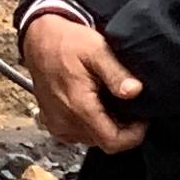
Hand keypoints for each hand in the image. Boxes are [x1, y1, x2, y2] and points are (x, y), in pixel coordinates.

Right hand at [25, 14, 146, 153]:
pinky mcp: (50, 121)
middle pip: (104, 141)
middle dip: (120, 127)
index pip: (113, 142)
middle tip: (124, 101)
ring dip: (104, 125)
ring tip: (107, 99)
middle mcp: (64, 121)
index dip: (134, 134)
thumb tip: (135, 91)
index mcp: (78, 106)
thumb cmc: (67, 41)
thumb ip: (117, 73)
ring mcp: (55, 123)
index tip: (141, 117)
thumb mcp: (97, 49)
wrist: (38, 37)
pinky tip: (91, 103)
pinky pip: (77, 133)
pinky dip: (88, 123)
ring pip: (91, 138)